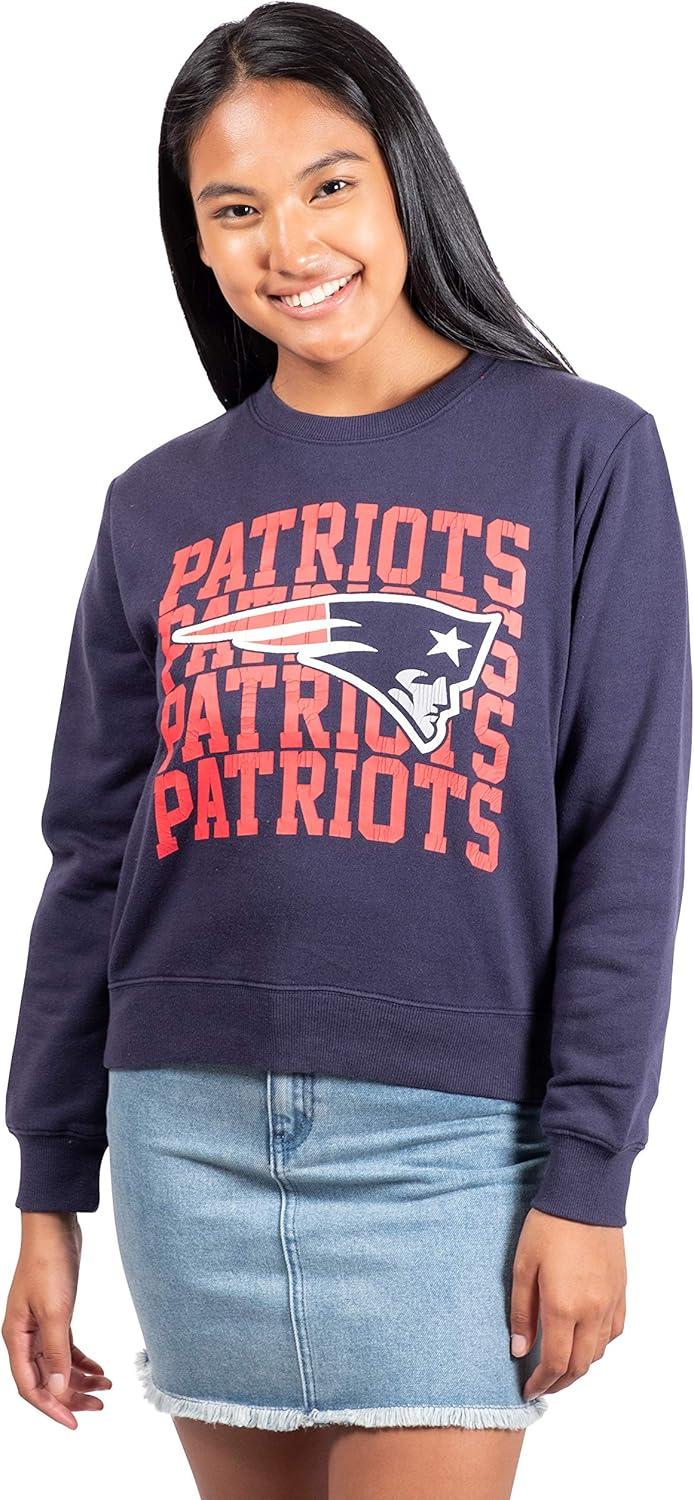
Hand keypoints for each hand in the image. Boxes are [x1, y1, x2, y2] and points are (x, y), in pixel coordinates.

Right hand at [2, 1211, 111, 1427]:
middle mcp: (24, 1335)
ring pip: (57, 1364)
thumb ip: (55, 1352)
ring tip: (106, 1387)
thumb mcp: (55, 1310)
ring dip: (80, 1378)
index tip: (74, 1422)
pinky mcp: (55, 1313)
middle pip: (44, 1379)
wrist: (55, 1226)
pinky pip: (66, 1347)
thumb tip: (55, 1391)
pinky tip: (99, 1368)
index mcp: (16, 1337)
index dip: (51, 1407)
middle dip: (70, 1395)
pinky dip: (82, 1359)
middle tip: (98, 1406)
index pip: (30, 1386)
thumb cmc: (49, 1263)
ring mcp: (39, 1325)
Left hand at [510, 1206, 626, 1397]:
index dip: (541, 1383)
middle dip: (560, 1382)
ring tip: (560, 1365)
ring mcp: (610, 1302)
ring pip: (598, 1352)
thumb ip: (522, 1312)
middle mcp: (592, 1311)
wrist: (585, 1195)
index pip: (555, 1363)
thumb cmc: (548, 1226)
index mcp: (563, 1306)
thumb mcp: (522, 1266)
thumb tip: (519, 1350)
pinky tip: (584, 1340)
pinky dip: (599, 1345)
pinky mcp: (621, 1291)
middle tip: (543, 1385)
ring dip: (579, 1366)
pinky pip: (614, 1332)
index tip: (528, 1389)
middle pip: (580, 1365)